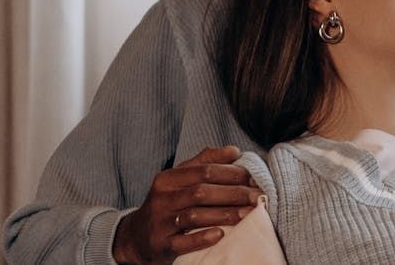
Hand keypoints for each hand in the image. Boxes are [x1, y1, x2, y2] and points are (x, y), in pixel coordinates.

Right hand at [112, 145, 260, 263]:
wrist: (136, 237)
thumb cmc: (168, 204)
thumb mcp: (180, 179)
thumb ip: (205, 162)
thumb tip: (234, 150)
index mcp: (168, 178)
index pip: (205, 171)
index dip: (232, 173)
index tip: (255, 178)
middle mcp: (162, 198)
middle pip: (202, 191)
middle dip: (234, 193)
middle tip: (258, 197)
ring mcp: (159, 222)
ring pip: (195, 215)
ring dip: (225, 214)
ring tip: (249, 214)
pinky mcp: (160, 244)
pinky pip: (182, 242)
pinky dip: (202, 238)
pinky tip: (221, 234)